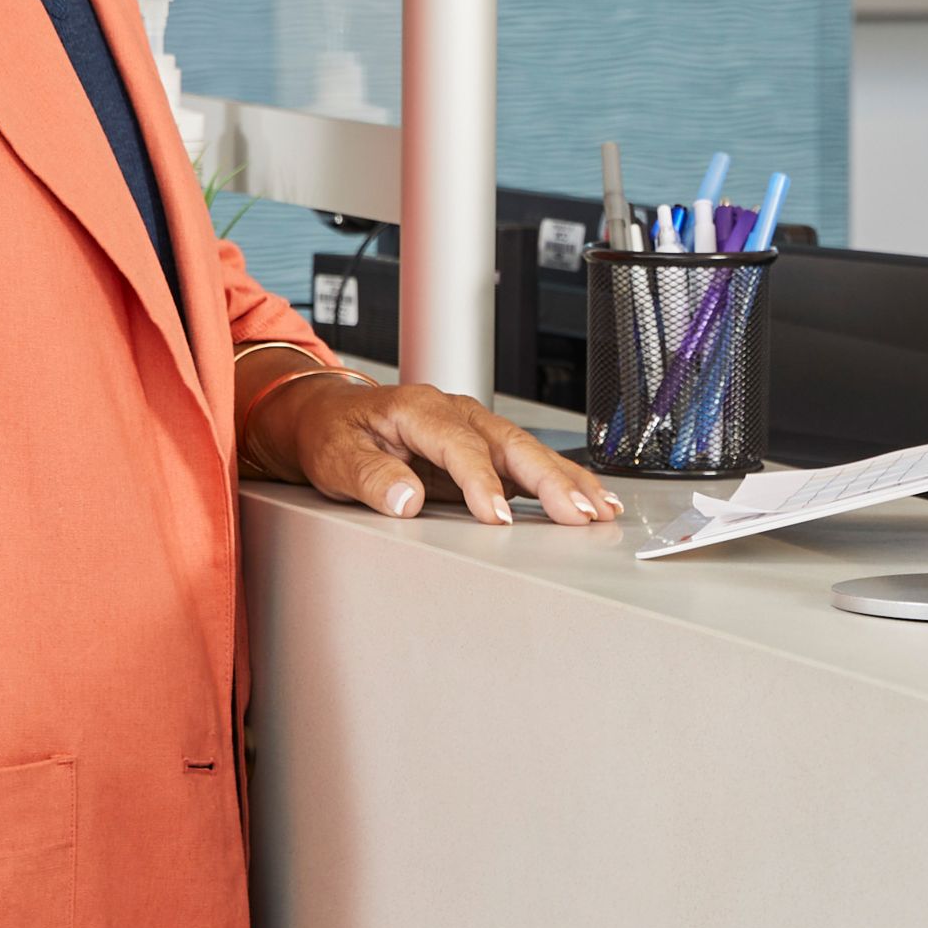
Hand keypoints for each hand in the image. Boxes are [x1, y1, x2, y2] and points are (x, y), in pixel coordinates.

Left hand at [263, 374, 617, 523]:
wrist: (329, 417)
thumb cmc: (333, 435)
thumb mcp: (335, 458)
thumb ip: (369, 478)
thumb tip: (405, 500)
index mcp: (419, 409)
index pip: (459, 446)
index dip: (481, 482)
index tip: (496, 518)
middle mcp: (455, 412)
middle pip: (511, 443)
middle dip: (549, 480)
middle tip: (578, 514)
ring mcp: (475, 427)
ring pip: (529, 450)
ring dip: (567, 480)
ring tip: (599, 510)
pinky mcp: (484, 447)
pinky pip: (529, 461)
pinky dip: (561, 480)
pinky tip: (588, 499)